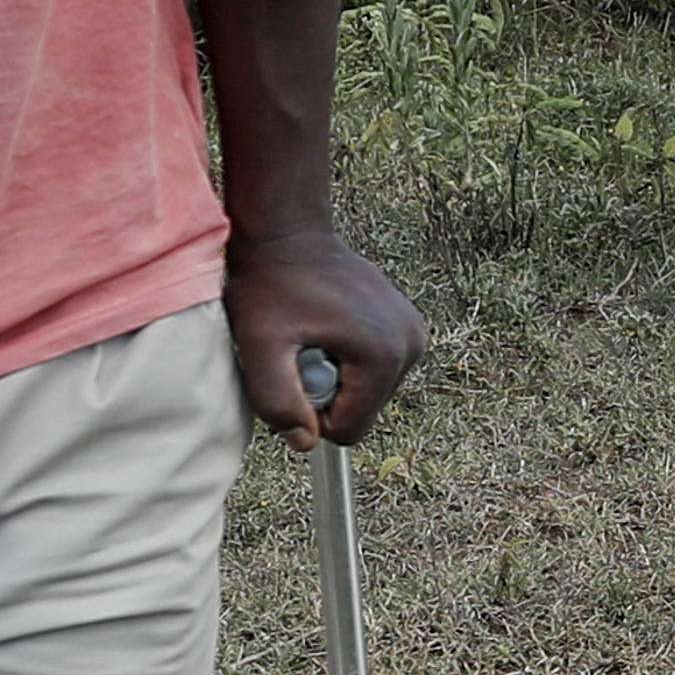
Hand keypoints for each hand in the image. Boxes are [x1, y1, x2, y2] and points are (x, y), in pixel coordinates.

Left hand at [228, 229, 419, 448]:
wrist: (288, 232)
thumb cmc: (270, 283)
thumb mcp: (260, 346)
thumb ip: (278, 401)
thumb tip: (306, 442)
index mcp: (383, 356)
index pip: (350, 430)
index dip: (311, 412)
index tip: (294, 367)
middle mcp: (411, 344)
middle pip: (363, 410)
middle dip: (326, 391)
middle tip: (300, 347)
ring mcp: (414, 331)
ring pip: (369, 390)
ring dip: (336, 374)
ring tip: (312, 333)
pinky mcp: (407, 323)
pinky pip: (375, 366)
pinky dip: (347, 356)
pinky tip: (326, 325)